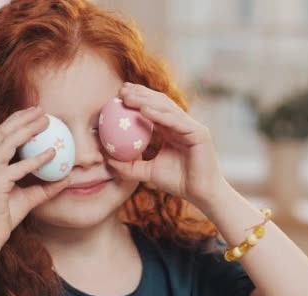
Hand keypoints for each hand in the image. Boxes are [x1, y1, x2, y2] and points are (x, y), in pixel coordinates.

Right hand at [0, 106, 70, 249]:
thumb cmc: (3, 217)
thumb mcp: (28, 198)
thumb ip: (45, 187)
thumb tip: (67, 179)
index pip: (1, 134)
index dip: (17, 119)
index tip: (34, 112)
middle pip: (4, 131)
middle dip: (23, 117)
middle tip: (42, 110)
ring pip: (9, 142)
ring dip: (28, 128)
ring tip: (46, 121)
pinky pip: (19, 167)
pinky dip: (36, 159)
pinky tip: (52, 153)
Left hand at [107, 82, 226, 207]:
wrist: (200, 194)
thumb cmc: (177, 183)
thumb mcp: (147, 172)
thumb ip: (129, 166)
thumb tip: (107, 160)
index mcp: (171, 130)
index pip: (153, 109)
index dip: (137, 99)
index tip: (117, 95)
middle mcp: (181, 125)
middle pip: (159, 103)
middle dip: (140, 93)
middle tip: (121, 89)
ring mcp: (191, 127)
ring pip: (166, 108)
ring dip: (146, 100)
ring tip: (128, 96)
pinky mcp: (198, 133)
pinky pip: (175, 121)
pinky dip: (158, 114)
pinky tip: (143, 109)